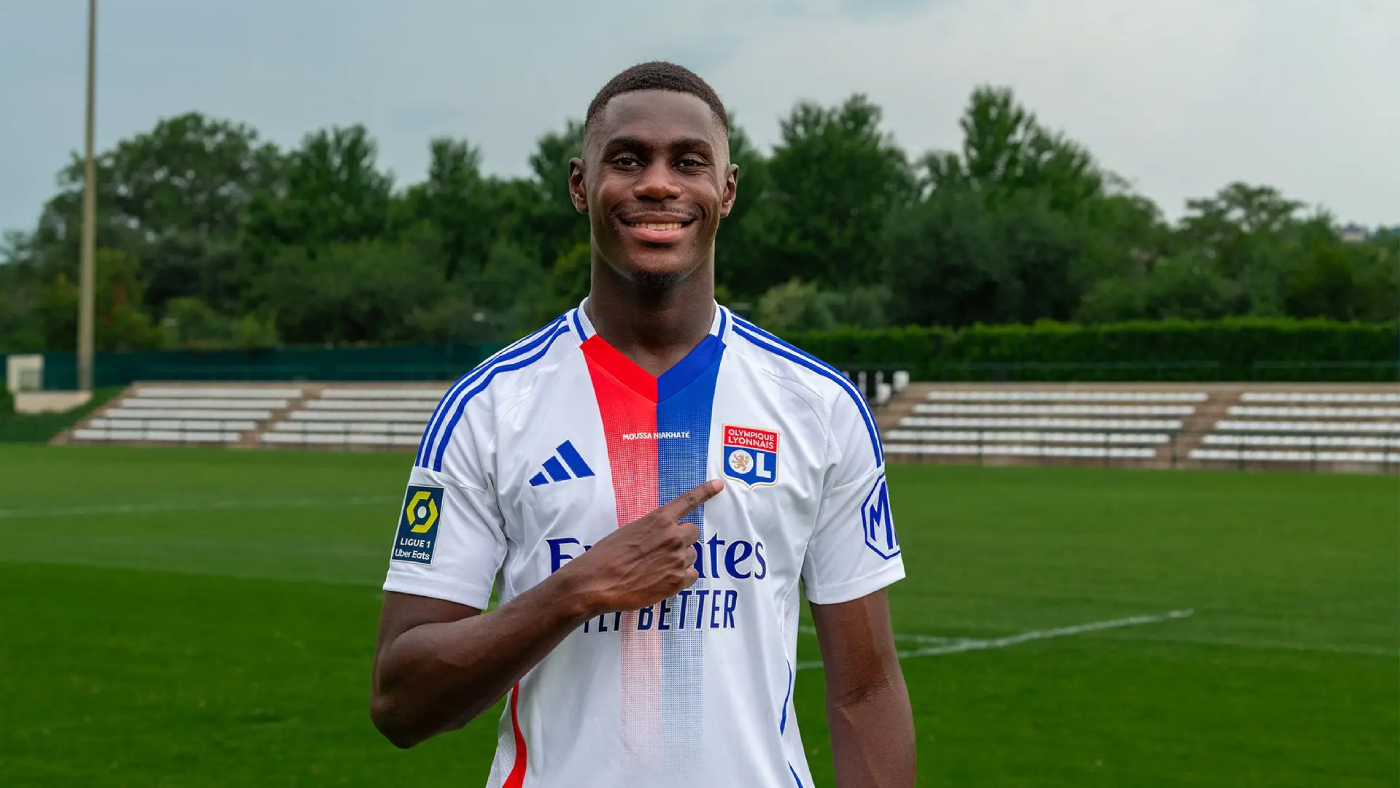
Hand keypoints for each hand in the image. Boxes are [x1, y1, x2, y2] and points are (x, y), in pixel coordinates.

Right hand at [561, 479, 724, 616]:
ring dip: (679, 561)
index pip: (688, 501)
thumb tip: (661, 537)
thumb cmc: (605, 555)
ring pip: (691, 556)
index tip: (719, 485)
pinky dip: (681, 579)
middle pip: (693, 533)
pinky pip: (692, 576)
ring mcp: (678, 559)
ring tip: (656, 569)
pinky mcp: (678, 581)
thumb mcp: (628, 531)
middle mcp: (673, 536)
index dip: (705, 492)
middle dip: (682, 540)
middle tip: (664, 551)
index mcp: (659, 519)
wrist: (596, 582)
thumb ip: (651, 530)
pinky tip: (662, 581)